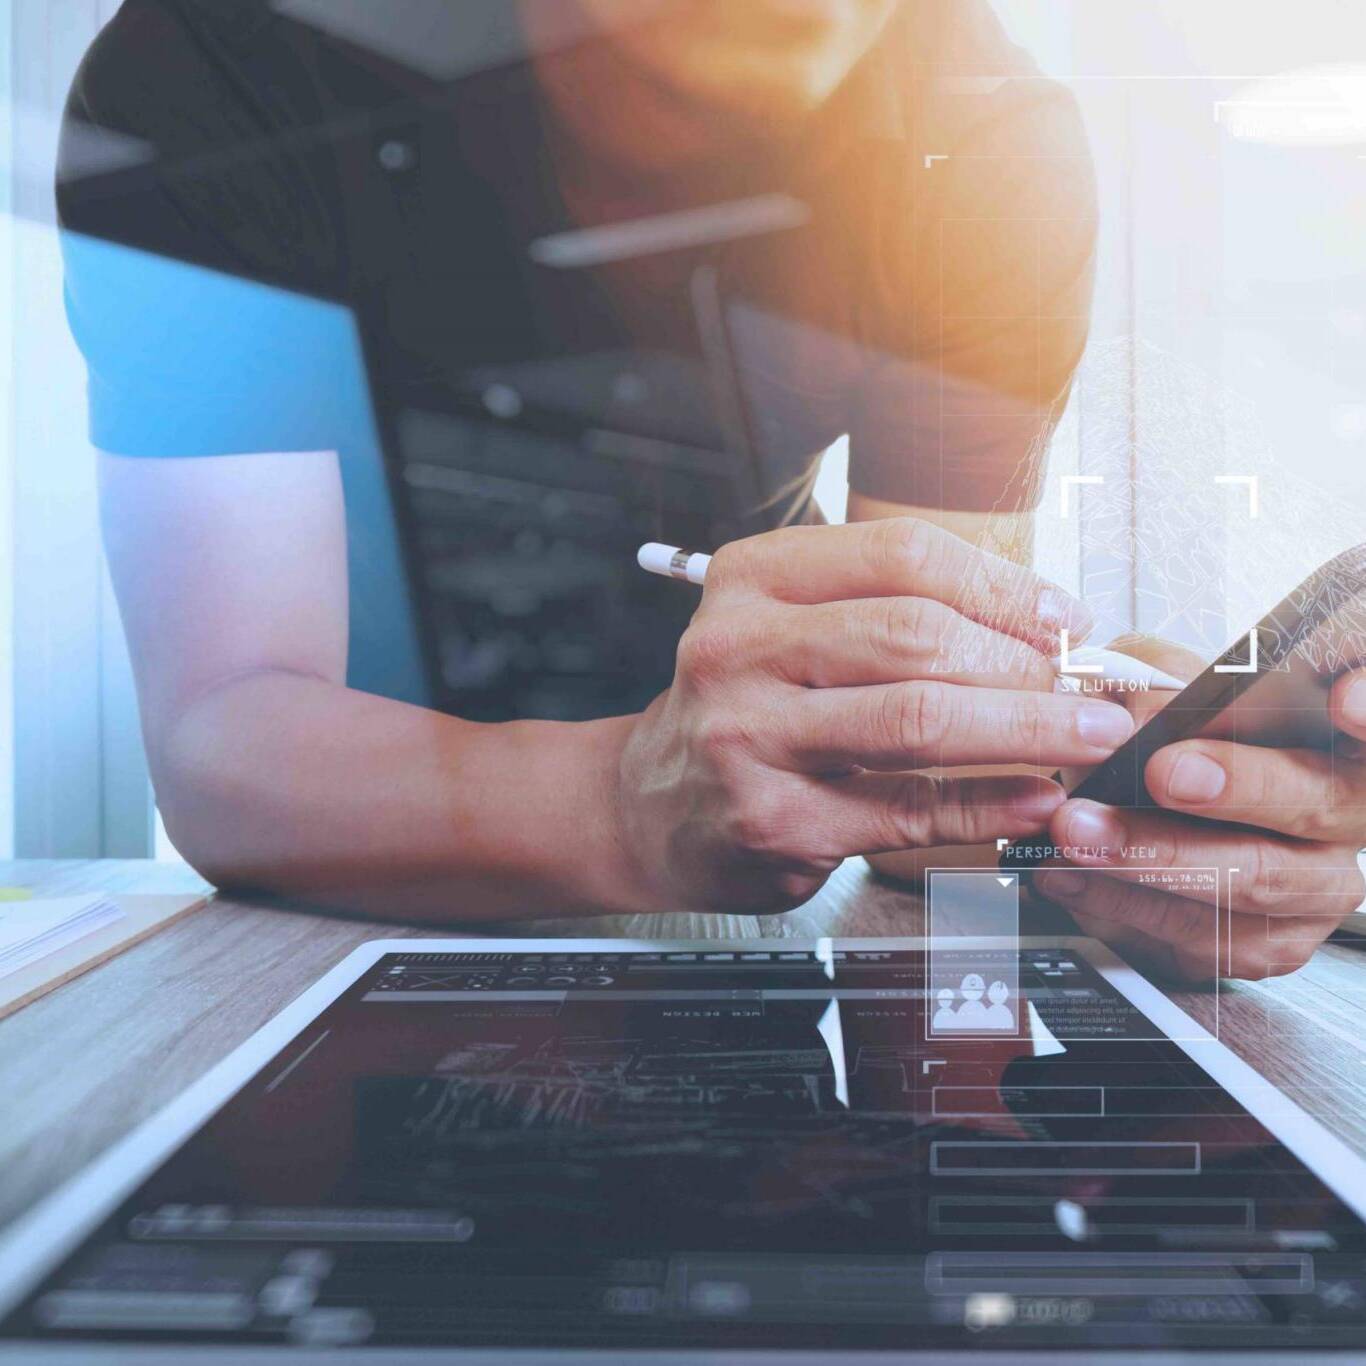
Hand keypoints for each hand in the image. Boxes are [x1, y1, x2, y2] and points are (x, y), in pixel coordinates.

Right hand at [615, 518, 1136, 913]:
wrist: (649, 805)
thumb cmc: (743, 710)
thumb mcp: (788, 632)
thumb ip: (890, 617)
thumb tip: (1042, 629)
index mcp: (752, 581)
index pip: (900, 555)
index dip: (1002, 584)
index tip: (1064, 617)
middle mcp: (740, 649)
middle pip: (916, 634)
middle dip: (1027, 662)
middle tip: (1091, 688)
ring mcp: (749, 737)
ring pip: (918, 718)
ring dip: (1026, 728)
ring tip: (1088, 738)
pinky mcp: (772, 821)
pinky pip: (905, 811)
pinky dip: (985, 806)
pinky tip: (1032, 799)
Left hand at [1036, 636, 1365, 981]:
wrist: (1132, 820)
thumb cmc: (1159, 740)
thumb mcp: (1154, 686)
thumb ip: (1157, 679)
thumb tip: (1139, 706)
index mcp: (1335, 730)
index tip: (1342, 700)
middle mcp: (1346, 808)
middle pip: (1318, 799)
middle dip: (1240, 785)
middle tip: (1164, 771)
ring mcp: (1318, 883)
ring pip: (1254, 876)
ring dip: (1155, 854)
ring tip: (1077, 830)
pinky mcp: (1272, 943)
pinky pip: (1207, 933)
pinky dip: (1126, 903)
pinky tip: (1074, 876)